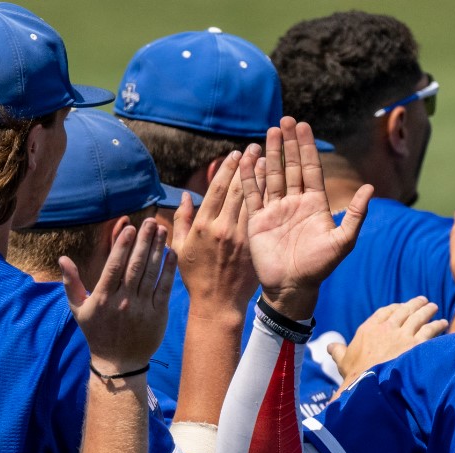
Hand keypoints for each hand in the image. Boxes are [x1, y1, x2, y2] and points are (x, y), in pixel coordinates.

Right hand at [62, 216, 174, 368]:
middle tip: (151, 222)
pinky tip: (172, 254)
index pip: (114, 266)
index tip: (130, 228)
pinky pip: (164, 289)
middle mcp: (122, 301)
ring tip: (163, 232)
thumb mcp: (78, 310)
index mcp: (103, 298)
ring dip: (158, 251)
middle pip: (135, 266)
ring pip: (151, 274)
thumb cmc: (97, 333)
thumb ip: (71, 283)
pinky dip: (168, 271)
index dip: (123, 246)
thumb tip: (62, 259)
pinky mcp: (157, 315)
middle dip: (144, 241)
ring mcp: (141, 308)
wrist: (119, 363)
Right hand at [176, 149, 259, 315]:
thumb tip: (186, 196)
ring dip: (260, 177)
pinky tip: (273, 185)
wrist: (218, 304)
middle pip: (237, 189)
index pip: (217, 189)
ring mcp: (241, 237)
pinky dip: (267, 200)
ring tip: (267, 158)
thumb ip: (181, 219)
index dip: (226, 169)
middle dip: (246, 165)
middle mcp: (223, 228)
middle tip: (255, 147)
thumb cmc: (196, 276)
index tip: (234, 154)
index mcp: (204, 225)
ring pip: (252, 200)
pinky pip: (260, 218)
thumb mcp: (181, 247)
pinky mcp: (253, 247)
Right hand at [245, 118, 370, 321]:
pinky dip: (251, 175)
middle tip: (286, 120)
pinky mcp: (258, 220)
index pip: (310, 169)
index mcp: (314, 204)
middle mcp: (295, 203)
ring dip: (270, 154)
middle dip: (289, 143)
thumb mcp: (342, 240)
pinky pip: (253, 193)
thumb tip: (370, 187)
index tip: (304, 126)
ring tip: (269, 131)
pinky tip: (249, 157)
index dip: (307, 147)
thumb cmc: (319, 267)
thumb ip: (355, 214)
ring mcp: (275, 210)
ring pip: (272, 175)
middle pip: (291, 166)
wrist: (293, 287)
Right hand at [330, 297, 446, 385]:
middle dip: (415, 304)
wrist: (370, 386)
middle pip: (404, 310)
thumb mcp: (342, 362)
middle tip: (423, 301)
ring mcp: (402, 335)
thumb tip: (329, 346)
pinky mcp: (416, 345)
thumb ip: (338, 351)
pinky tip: (444, 324)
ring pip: (419, 317)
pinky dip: (438, 325)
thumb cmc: (355, 376)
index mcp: (369, 329)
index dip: (395, 308)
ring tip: (434, 308)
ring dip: (428, 311)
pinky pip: (430, 330)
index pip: (385, 312)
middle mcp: (387, 328)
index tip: (401, 307)